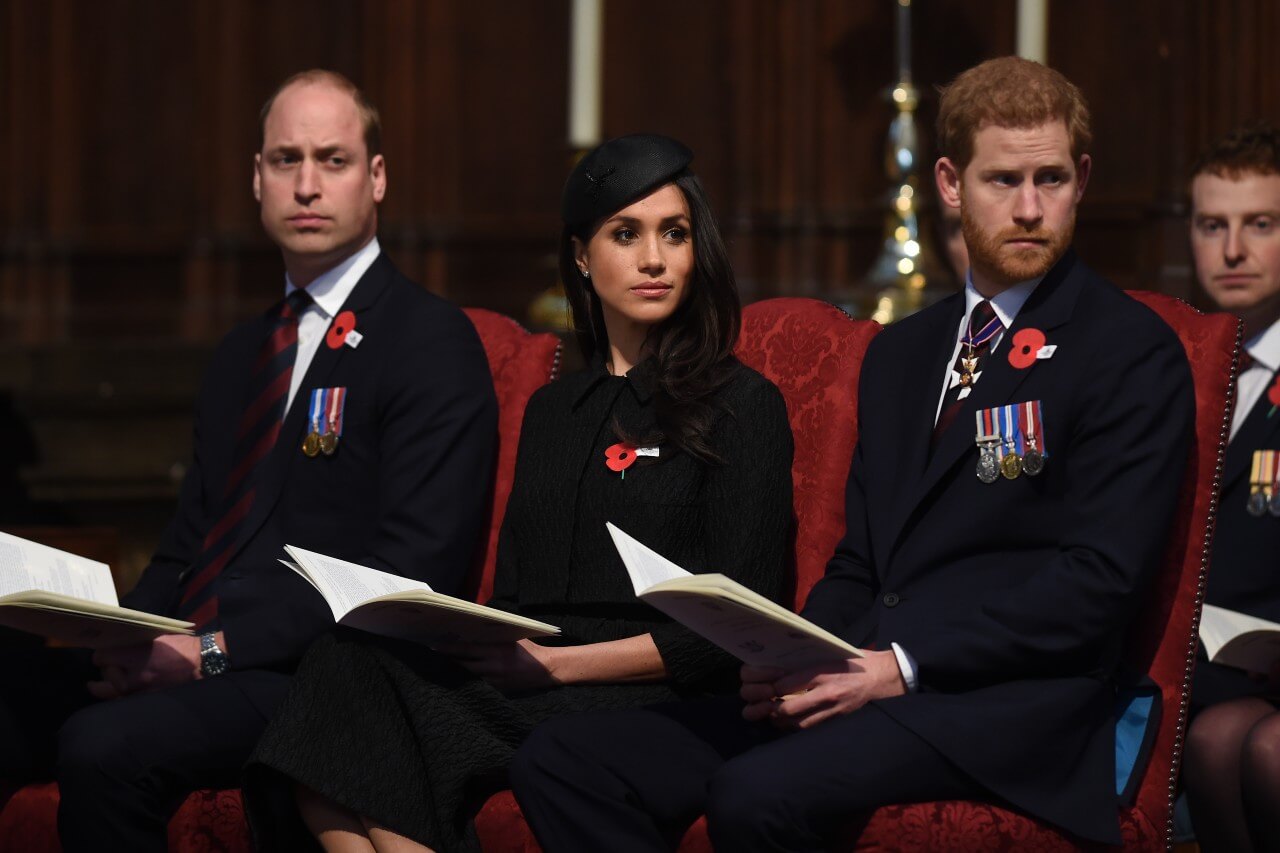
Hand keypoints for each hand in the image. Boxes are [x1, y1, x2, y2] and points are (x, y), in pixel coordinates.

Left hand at [87, 634, 205, 698]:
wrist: (202, 664)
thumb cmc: (181, 646)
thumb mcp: (157, 636)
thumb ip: (135, 641)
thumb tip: (119, 643)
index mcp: (135, 656)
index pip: (101, 657)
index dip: (101, 653)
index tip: (104, 652)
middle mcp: (132, 676)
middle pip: (105, 673)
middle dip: (106, 667)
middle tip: (109, 664)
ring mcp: (138, 691)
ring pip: (109, 690)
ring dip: (107, 684)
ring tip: (97, 684)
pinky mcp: (144, 700)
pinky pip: (122, 700)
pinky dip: (117, 695)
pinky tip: (115, 693)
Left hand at [436, 639, 560, 691]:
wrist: (545, 669)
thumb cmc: (528, 648)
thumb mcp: (512, 635)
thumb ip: (494, 632)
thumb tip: (475, 620)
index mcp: (496, 649)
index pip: (466, 649)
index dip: (449, 648)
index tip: (433, 645)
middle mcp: (493, 665)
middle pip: (463, 664)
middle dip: (448, 659)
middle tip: (432, 654)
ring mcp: (494, 679)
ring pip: (468, 675)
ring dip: (455, 670)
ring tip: (441, 665)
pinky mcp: (497, 689)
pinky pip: (477, 683)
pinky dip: (468, 679)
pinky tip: (459, 675)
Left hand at [738, 650, 906, 730]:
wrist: (885, 677)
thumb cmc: (856, 660)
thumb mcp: (830, 653)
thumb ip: (807, 660)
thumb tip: (778, 663)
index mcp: (823, 671)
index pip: (786, 682)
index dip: (767, 685)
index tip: (754, 682)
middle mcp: (827, 692)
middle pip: (787, 707)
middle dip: (766, 707)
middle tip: (755, 704)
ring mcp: (832, 709)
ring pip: (796, 723)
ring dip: (777, 720)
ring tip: (764, 714)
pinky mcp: (837, 719)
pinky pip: (809, 727)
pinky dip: (793, 726)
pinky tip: (784, 721)